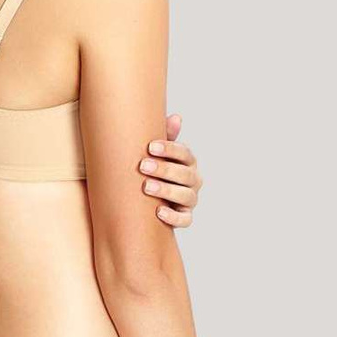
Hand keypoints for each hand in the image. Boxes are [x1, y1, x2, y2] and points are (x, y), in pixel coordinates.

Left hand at [139, 114, 202, 228]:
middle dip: (164, 169)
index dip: (169, 149)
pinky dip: (174, 217)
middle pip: (185, 174)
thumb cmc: (153, 169)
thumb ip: (165, 136)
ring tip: (146, 187)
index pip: (185, 153)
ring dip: (167, 190)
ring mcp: (190, 199)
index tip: (150, 147)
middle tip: (143, 165)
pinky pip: (185, 219)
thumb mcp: (157, 152)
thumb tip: (176, 118)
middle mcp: (193, 179)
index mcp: (188, 161)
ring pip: (186, 195)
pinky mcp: (185, 216)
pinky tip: (159, 211)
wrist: (147, 199)